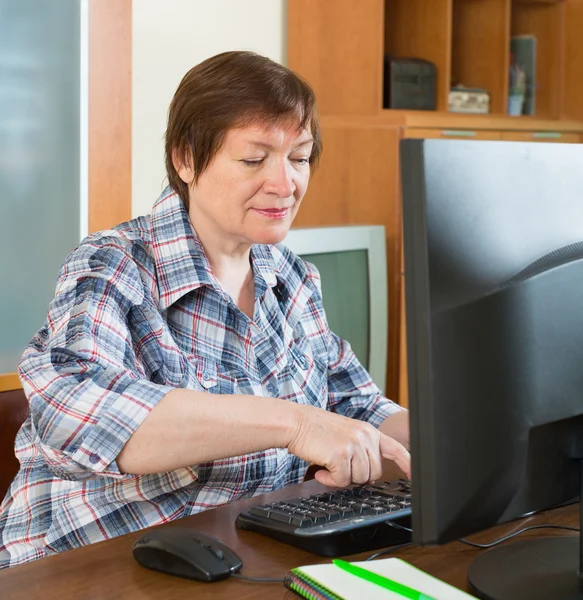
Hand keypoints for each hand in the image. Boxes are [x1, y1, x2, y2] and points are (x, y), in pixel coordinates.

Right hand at [287, 405, 410, 487]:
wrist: (295, 422)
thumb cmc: (316, 430)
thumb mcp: (346, 433)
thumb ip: (362, 448)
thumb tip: (368, 475)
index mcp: (369, 431)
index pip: (396, 449)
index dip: (407, 464)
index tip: (414, 476)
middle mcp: (365, 436)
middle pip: (374, 473)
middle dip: (357, 475)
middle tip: (339, 465)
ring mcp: (354, 445)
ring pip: (359, 479)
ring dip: (342, 478)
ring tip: (328, 464)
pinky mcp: (341, 455)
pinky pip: (341, 481)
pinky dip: (330, 480)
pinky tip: (321, 470)